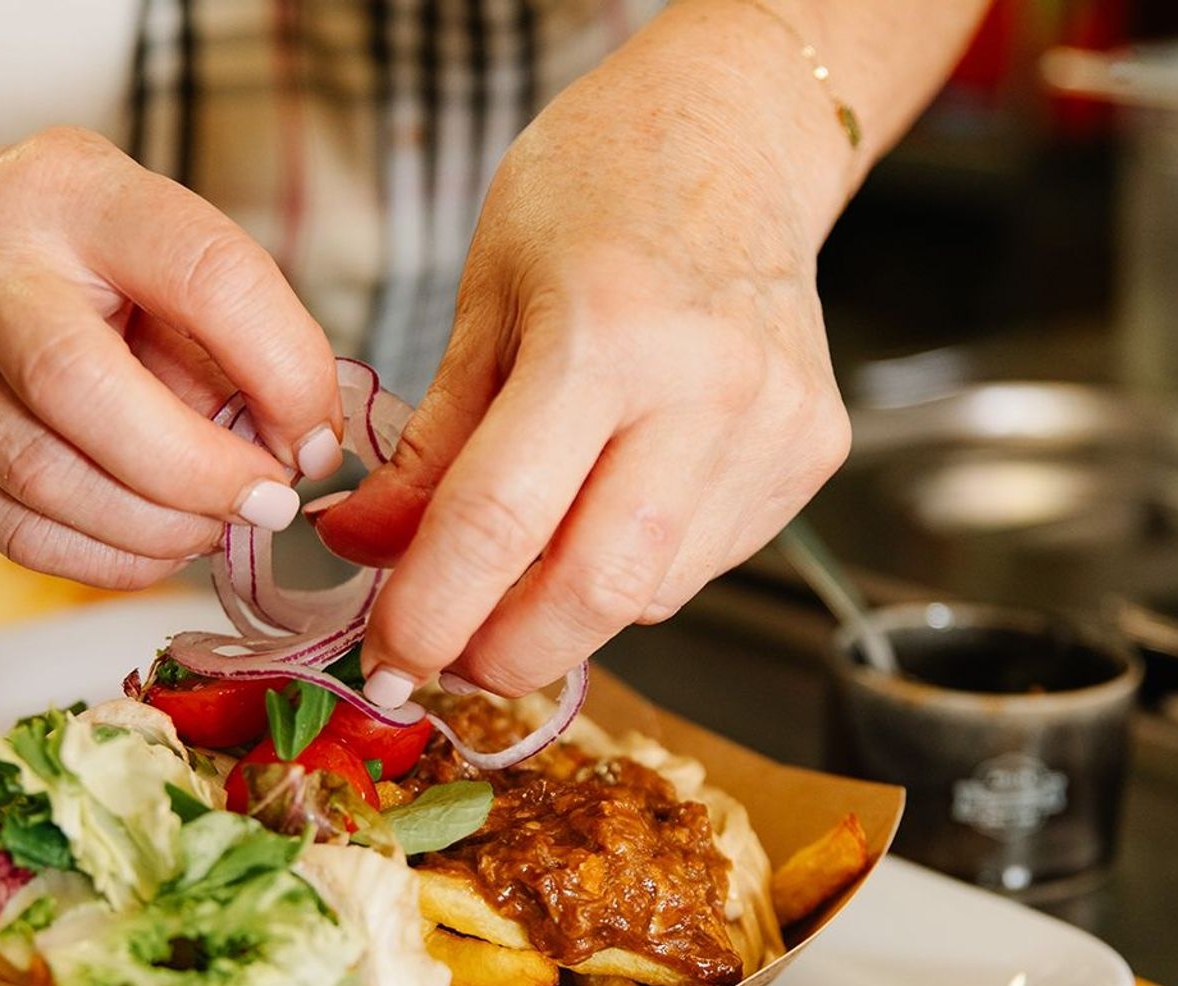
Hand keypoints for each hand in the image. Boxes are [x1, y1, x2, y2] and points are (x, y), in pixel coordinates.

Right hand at [0, 127, 341, 587]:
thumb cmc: (73, 253)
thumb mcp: (160, 244)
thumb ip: (235, 333)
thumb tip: (301, 449)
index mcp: (77, 193)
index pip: (204, 275)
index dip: (284, 372)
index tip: (315, 438)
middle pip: (82, 389)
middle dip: (200, 470)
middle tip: (266, 502)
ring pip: (43, 478)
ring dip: (156, 527)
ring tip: (213, 523)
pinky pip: (16, 530)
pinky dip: (106, 558)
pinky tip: (155, 543)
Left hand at [315, 20, 850, 700]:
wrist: (738, 134)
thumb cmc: (598, 190)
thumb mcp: (485, 301)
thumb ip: (429, 444)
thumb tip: (363, 550)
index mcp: (608, 332)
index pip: (502, 522)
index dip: (431, 613)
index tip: (387, 659)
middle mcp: (711, 390)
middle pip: (597, 594)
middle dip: (505, 655)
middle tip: (446, 659)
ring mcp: (777, 429)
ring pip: (650, 595)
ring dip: (564, 611)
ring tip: (521, 561)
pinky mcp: (814, 456)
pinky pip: (699, 564)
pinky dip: (628, 570)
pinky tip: (604, 512)